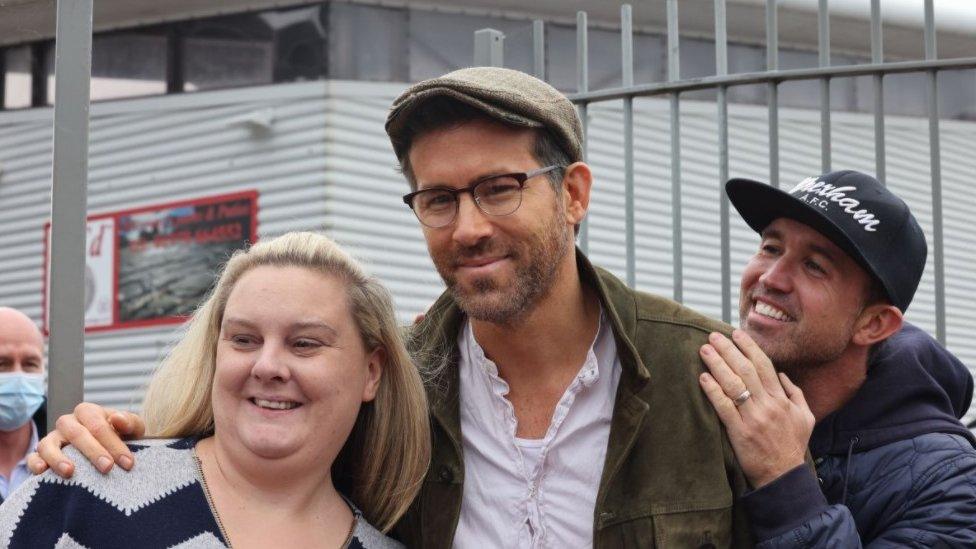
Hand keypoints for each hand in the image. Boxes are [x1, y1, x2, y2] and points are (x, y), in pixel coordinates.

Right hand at [27, 402, 144, 477]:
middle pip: (76, 434)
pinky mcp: (41, 455)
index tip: (127, 463)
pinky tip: (42, 471)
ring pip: (48, 444)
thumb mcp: (132, 430)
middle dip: (93, 451)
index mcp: (88, 412)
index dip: (114, 443)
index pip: (99, 425)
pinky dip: (35, 463)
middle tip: (108, 468)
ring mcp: (52, 438)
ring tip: (70, 472)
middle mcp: (68, 423)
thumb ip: (130, 423)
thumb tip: (117, 418)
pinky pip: (33, 457)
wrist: (108, 453)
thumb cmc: (121, 439)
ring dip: (58, 458)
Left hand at [698, 329, 814, 488]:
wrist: (783, 476)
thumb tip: (783, 375)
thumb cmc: (792, 446)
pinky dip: (713, 391)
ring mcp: (753, 418)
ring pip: (733, 384)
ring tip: (704, 350)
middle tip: (713, 336)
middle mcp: (767, 405)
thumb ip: (795, 394)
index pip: (764, 366)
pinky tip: (703, 378)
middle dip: (729, 350)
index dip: (749, 347)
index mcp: (781, 399)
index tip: (736, 334)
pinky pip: (724, 407)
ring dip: (717, 364)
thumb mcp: (806, 418)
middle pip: (746, 370)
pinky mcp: (739, 432)